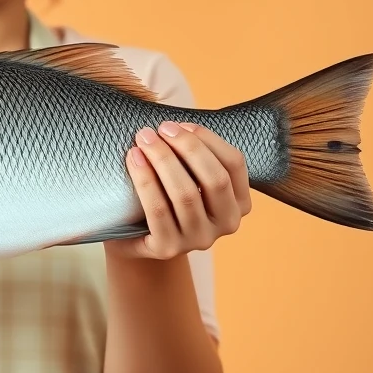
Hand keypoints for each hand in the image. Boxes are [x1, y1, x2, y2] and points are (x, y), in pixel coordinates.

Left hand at [118, 120, 251, 259]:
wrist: (134, 235)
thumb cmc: (165, 195)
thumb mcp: (188, 175)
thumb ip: (193, 154)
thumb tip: (177, 123)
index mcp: (239, 203)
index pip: (234, 164)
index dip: (208, 139)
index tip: (180, 124)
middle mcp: (226, 224)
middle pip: (214, 179)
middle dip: (186, 147)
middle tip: (159, 129)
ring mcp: (199, 240)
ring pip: (186, 194)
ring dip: (163, 159)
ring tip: (143, 138)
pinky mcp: (168, 248)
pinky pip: (158, 210)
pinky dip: (145, 179)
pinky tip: (133, 158)